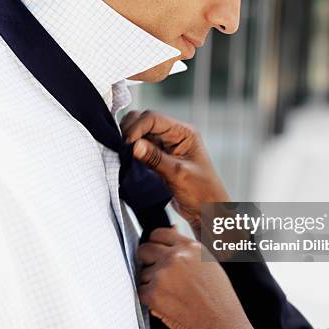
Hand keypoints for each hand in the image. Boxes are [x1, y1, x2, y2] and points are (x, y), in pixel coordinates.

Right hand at [121, 110, 229, 235]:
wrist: (206, 210)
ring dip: (130, 142)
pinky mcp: (158, 158)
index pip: (153, 118)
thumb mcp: (179, 174)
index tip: (127, 143)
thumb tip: (134, 145)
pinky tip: (128, 161)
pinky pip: (140, 148)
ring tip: (124, 156)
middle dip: (130, 131)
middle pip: (144, 121)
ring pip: (140, 134)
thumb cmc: (202, 192)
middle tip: (123, 149)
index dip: (137, 127)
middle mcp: (174, 135)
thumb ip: (156, 158)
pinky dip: (132, 152)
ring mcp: (166, 146)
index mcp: (184, 132)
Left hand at [137, 226, 269, 328]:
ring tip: (170, 293)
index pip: (160, 233)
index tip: (155, 249)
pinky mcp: (153, 294)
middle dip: (147, 260)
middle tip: (157, 272)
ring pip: (142, 272)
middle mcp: (176, 257)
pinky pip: (140, 291)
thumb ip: (188, 247)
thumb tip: (172, 230)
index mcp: (191, 247)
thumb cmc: (219, 298)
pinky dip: (148, 298)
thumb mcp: (209, 263)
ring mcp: (163, 275)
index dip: (155, 242)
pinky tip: (166, 303)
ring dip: (150, 282)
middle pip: (145, 249)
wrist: (221, 325)